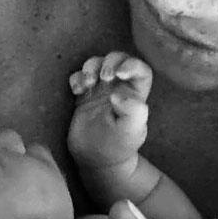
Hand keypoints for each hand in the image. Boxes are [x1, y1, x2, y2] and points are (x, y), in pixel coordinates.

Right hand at [68, 52, 151, 167]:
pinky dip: (76, 78)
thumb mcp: (131, 130)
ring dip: (91, 67)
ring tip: (87, 83)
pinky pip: (78, 77)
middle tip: (103, 77)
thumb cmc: (119, 145)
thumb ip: (132, 111)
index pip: (141, 69)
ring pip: (96, 63)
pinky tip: (77, 91)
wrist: (97, 160)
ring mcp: (100, 89)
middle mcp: (119, 87)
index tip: (120, 74)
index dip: (132, 65)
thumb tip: (117, 94)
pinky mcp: (83, 95)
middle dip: (109, 61)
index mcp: (136, 93)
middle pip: (117, 59)